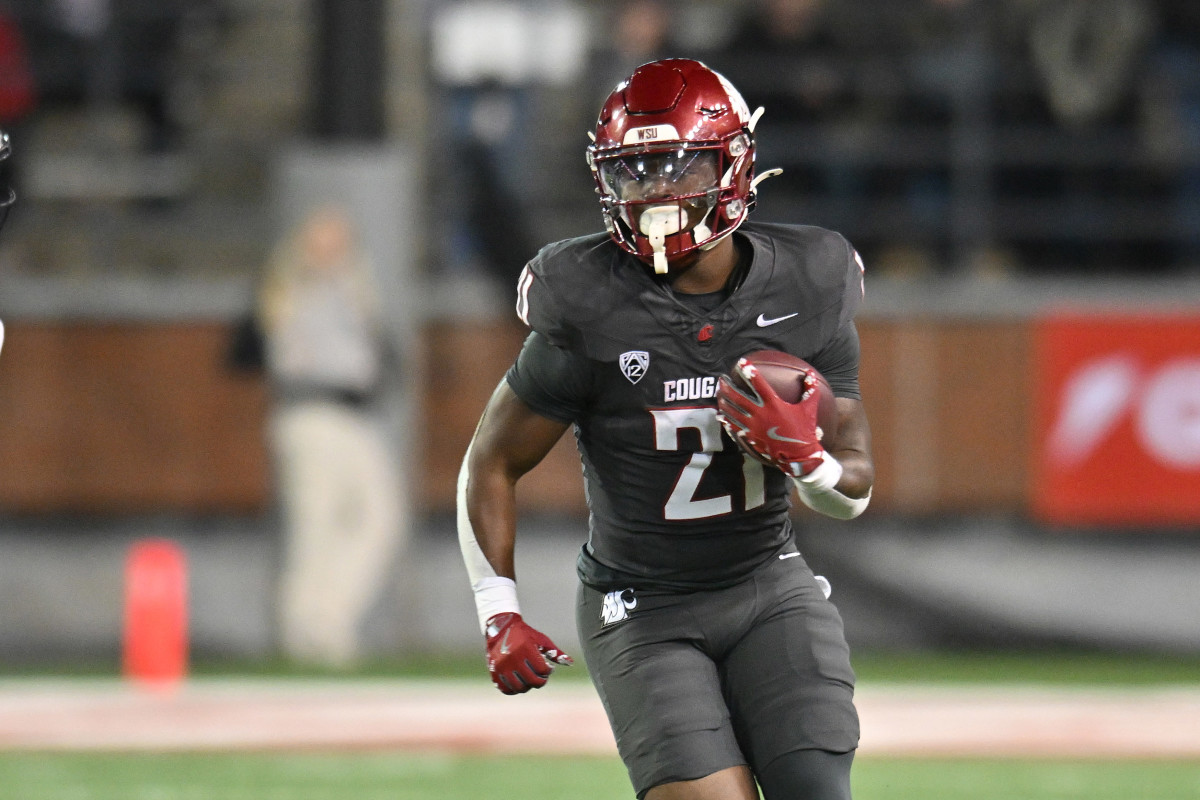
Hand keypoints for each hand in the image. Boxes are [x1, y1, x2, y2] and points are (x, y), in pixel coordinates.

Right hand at [484, 612, 572, 694]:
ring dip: (528, 686)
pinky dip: (513, 690)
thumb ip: (555, 653)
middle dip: (540, 681)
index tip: (548, 668)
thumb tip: (570, 662)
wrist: (501, 628)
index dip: (548, 671)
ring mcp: (502, 666)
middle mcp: (513, 658)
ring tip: (530, 679)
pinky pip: (505, 689)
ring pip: (519, 687)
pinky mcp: (494, 671)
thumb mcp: (541, 640)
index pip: (542, 670)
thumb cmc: (525, 634)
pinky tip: (519, 683)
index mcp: (526, 649)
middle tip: (541, 677)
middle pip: (532, 681)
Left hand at [716, 357, 824, 476]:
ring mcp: (754, 426)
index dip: (749, 372)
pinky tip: (720, 415)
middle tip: (721, 379)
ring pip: (733, 411)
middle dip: (728, 387)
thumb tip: (810, 373)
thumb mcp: (809, 408)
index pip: (758, 384)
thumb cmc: (804, 430)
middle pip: (739, 397)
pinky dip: (726, 420)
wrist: (799, 455)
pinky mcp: (751, 436)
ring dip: (724, 401)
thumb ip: (810, 389)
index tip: (742, 363)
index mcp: (774, 404)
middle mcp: (761, 413)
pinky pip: (734, 426)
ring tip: (718, 394)